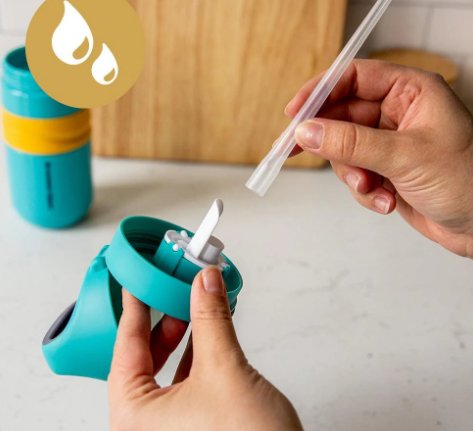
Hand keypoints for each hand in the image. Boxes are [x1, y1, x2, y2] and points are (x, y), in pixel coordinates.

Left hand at [108, 266, 302, 430]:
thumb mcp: (224, 368)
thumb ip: (211, 319)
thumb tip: (205, 283)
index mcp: (135, 418)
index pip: (126, 348)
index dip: (134, 309)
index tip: (137, 284)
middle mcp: (145, 426)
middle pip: (142, 358)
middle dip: (162, 322)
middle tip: (171, 292)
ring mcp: (168, 427)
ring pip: (164, 369)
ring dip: (181, 336)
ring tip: (192, 306)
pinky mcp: (191, 424)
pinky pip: (183, 380)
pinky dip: (194, 353)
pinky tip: (206, 332)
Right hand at [287, 59, 472, 257]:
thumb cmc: (469, 181)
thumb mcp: (405, 156)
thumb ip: (352, 143)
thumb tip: (308, 132)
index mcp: (411, 92)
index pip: (354, 77)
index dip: (320, 91)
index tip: (295, 113)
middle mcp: (397, 114)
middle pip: (342, 116)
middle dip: (329, 142)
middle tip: (297, 150)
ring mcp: (389, 143)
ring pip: (344, 150)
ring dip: (352, 173)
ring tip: (370, 187)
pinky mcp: (384, 170)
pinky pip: (355, 174)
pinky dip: (364, 191)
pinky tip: (386, 200)